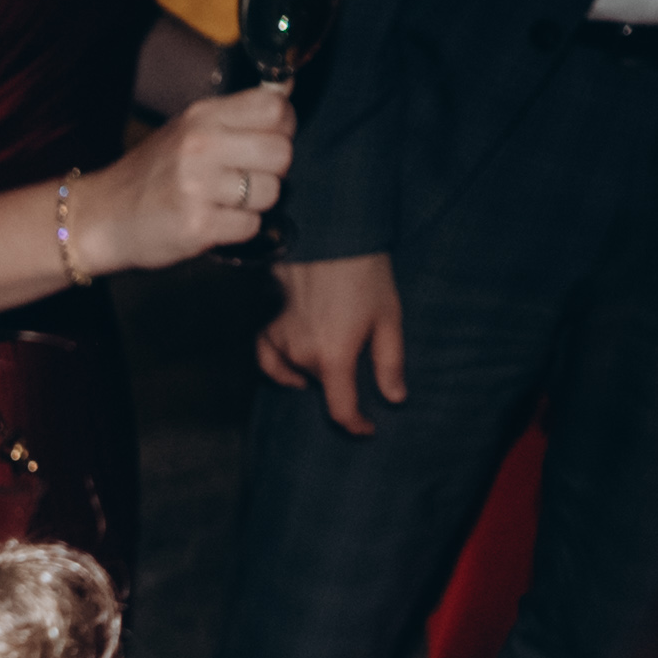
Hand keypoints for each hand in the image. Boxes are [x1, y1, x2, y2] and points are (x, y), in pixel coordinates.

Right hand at [87, 85, 295, 275]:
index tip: (268, 139)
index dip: (283, 127)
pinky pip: (251, 226)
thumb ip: (236, 113)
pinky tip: (216, 221)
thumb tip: (286, 86)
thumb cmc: (154, 173)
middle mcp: (201, 146)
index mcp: (202, 116)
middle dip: (274, 170)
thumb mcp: (189, 128)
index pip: (274, 108)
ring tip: (227, 201)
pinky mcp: (198, 225)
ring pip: (271, 192)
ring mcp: (198, 187)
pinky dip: (239, 228)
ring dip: (257, 203)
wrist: (104, 216)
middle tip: (249, 177)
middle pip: (281, 152)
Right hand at [257, 251, 408, 435]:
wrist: (327, 229)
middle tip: (355, 370)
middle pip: (320, 387)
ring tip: (327, 363)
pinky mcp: (264, 323)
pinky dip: (279, 368)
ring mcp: (277, 339)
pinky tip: (292, 364)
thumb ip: (390, 363)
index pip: (341, 411)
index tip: (367, 428)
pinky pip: (266, 359)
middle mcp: (300, 355)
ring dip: (311, 374)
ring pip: (294, 374)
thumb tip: (394, 398)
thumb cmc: (363, 269)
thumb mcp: (388, 317)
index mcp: (333, 357)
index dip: (356, 425)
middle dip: (338, 386)